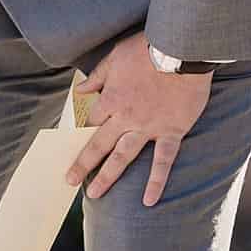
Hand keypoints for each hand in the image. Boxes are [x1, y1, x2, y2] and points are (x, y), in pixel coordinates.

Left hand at [66, 32, 211, 206]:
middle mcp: (126, 118)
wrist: (181, 51)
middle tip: (70, 181)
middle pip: (99, 144)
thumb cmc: (146, 50)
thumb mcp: (115, 57)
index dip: (80, 133)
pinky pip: (163, 161)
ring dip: (108, 176)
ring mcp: (149, 128)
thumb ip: (98, 77)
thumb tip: (80, 90)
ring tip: (95, 195)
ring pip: (124, 157)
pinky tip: (148, 200)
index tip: (71, 146)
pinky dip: (156, 181)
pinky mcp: (172, 132)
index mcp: (111, 99)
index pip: (90, 122)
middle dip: (83, 164)